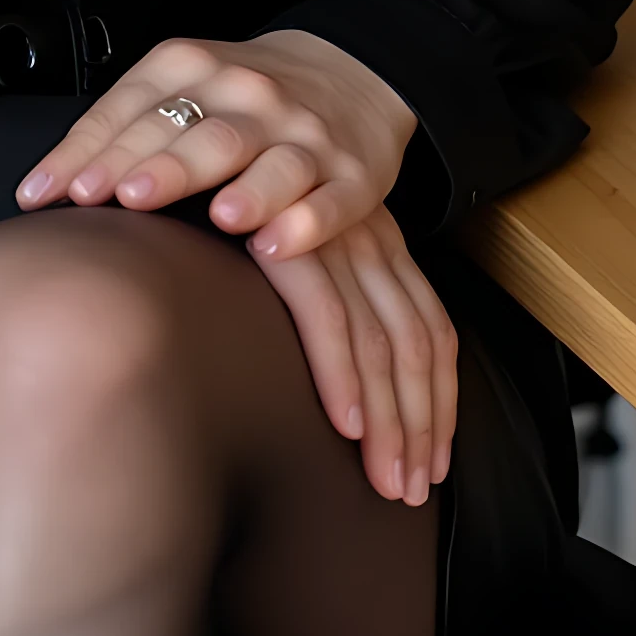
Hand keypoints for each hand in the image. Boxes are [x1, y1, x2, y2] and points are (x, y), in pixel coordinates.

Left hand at [15, 28, 417, 257]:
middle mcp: (250, 95)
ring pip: (273, 161)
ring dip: (247, 190)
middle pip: (205, 133)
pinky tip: (279, 246)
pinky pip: (331, 201)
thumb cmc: (237, 95)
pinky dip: (307, 223)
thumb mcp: (173, 87)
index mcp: (192, 67)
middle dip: (166, 167)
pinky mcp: (352, 174)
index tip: (59, 193)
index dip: (97, 151)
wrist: (347, 73)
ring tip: (221, 216)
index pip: (137, 109)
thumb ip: (113, 130)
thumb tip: (38, 190)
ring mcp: (304, 134)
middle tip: (126, 197)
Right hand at [248, 206, 458, 503]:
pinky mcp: (290, 241)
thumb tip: (355, 375)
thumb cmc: (241, 204)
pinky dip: (343, 373)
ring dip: (390, 420)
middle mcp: (369, 237)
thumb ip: (334, 291)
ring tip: (385, 479)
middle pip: (416, 345)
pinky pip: (329, 316)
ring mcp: (332, 238)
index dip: (441, 401)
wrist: (194, 145)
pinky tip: (346, 423)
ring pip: (383, 342)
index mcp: (380, 239)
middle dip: (420, 427)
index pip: (434, 330)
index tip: (435, 461)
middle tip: (411, 489)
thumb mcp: (308, 241)